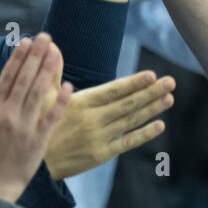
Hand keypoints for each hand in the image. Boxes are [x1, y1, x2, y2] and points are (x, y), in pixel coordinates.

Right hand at [0, 33, 72, 203]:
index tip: (26, 41)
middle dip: (35, 57)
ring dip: (47, 71)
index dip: (17, 58)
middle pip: (24, 80)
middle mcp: (8, 115)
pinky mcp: (39, 139)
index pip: (7, 78)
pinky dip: (59, 101)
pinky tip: (67, 84)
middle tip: (45, 37)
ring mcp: (24, 127)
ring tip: (55, 52)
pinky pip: (51, 117)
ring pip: (37, 94)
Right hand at [44, 70, 174, 178]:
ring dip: (152, 109)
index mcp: (81, 102)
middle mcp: (93, 119)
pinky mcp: (101, 154)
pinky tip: (159, 125)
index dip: (134, 82)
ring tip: (169, 98)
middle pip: (127, 104)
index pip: (113, 90)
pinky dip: (144, 134)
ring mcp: (99, 137)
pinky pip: (127, 142)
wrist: (36, 162)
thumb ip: (53, 70)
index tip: (152, 75)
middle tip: (171, 81)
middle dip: (151, 92)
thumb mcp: (43, 95)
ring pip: (130, 121)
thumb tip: (51, 45)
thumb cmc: (39, 122)